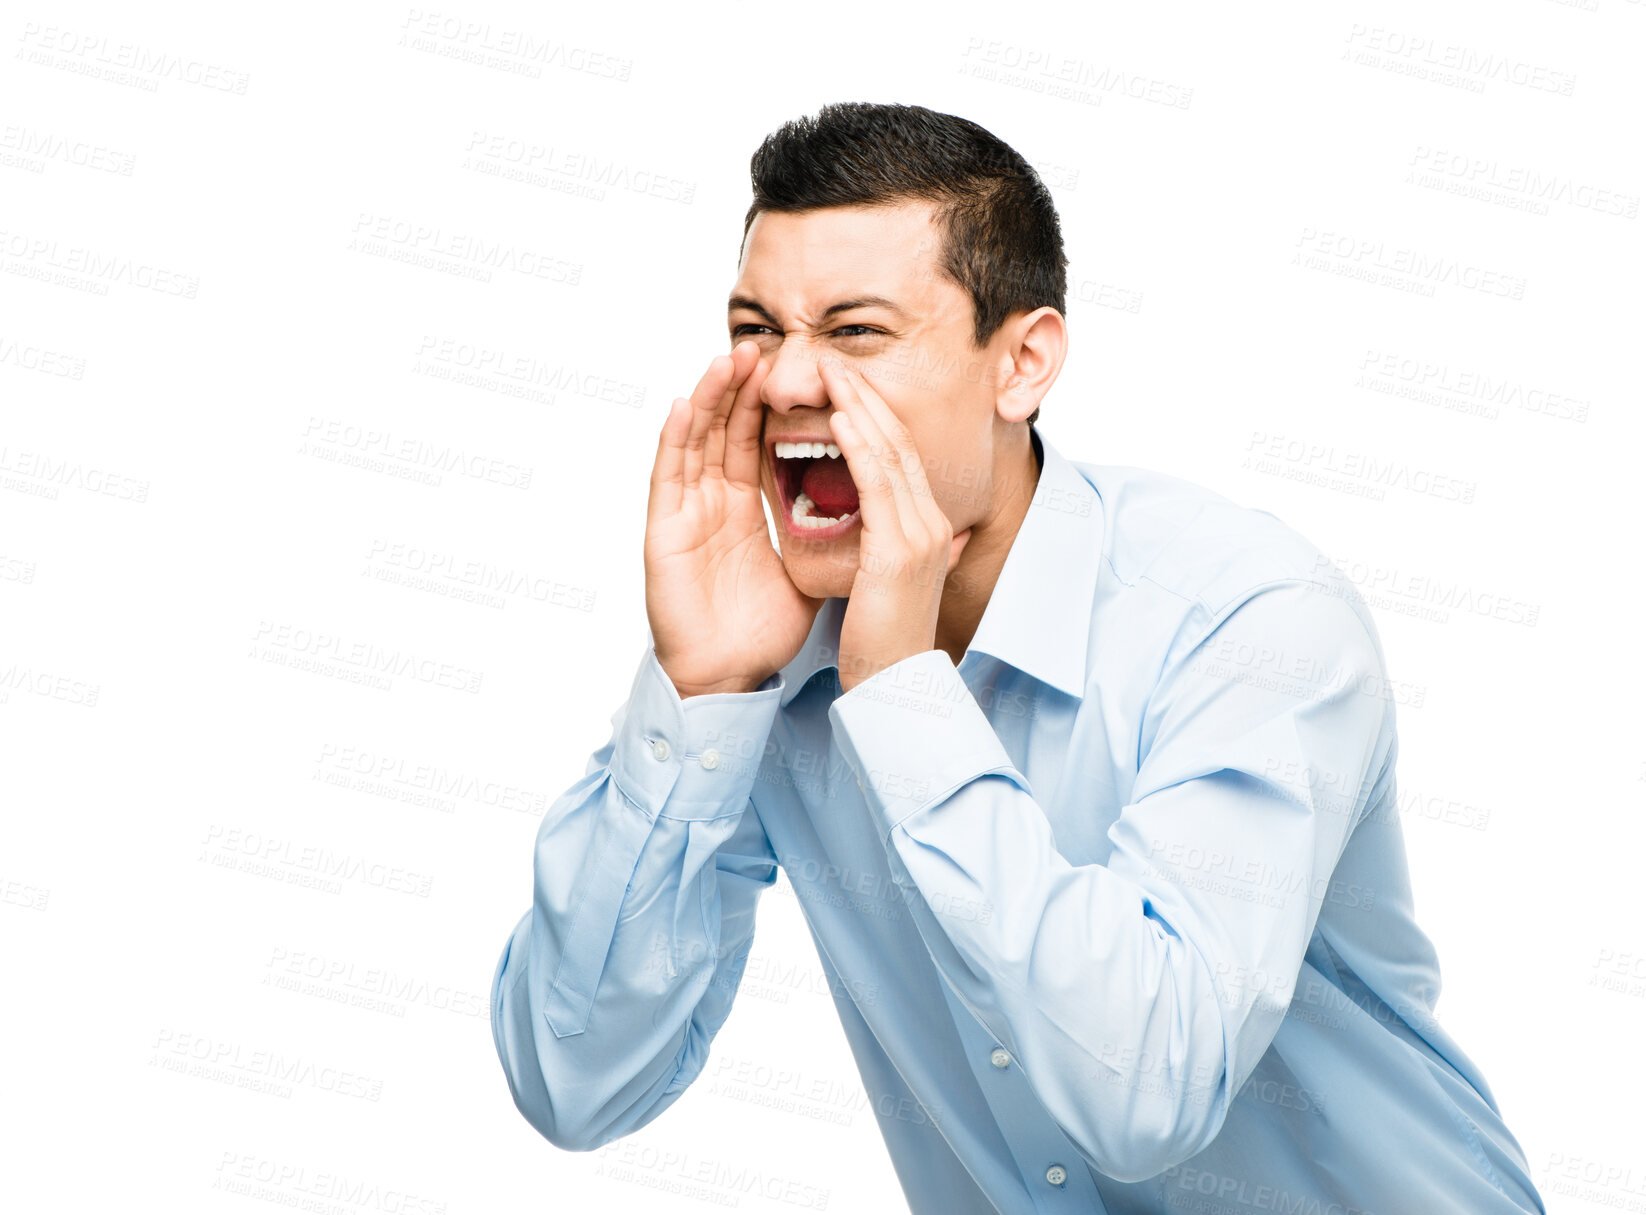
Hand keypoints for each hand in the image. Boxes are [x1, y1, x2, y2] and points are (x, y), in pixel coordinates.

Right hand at [646, 341, 824, 697]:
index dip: (774, 405)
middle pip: (726, 430)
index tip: (797, 371)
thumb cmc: (760, 632)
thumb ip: (830, 538)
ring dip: (710, 398)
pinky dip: (674, 440)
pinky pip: (666, 477)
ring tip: (730, 359)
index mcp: (745, 508)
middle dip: (742, 387)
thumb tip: (881, 520)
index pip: (759, 441)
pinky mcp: (664, 532)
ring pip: (695, 440)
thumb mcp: (807, 572)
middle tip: (762, 346)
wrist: (729, 677)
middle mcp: (713, 502)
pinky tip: (686, 406)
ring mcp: (686, 513)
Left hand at [820, 358, 971, 692]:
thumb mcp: (893, 583)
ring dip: (860, 406)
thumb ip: (899, 550)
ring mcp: (921, 534)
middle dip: (867, 397)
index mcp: (930, 529)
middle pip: (900, 443)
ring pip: (891, 452)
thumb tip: (906, 532)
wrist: (896, 686)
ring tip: (832, 372)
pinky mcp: (900, 549)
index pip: (902, 457)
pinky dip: (859, 444)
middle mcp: (933, 523)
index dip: (876, 416)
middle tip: (835, 361)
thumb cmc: (884, 641)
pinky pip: (878, 483)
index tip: (847, 386)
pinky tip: (838, 417)